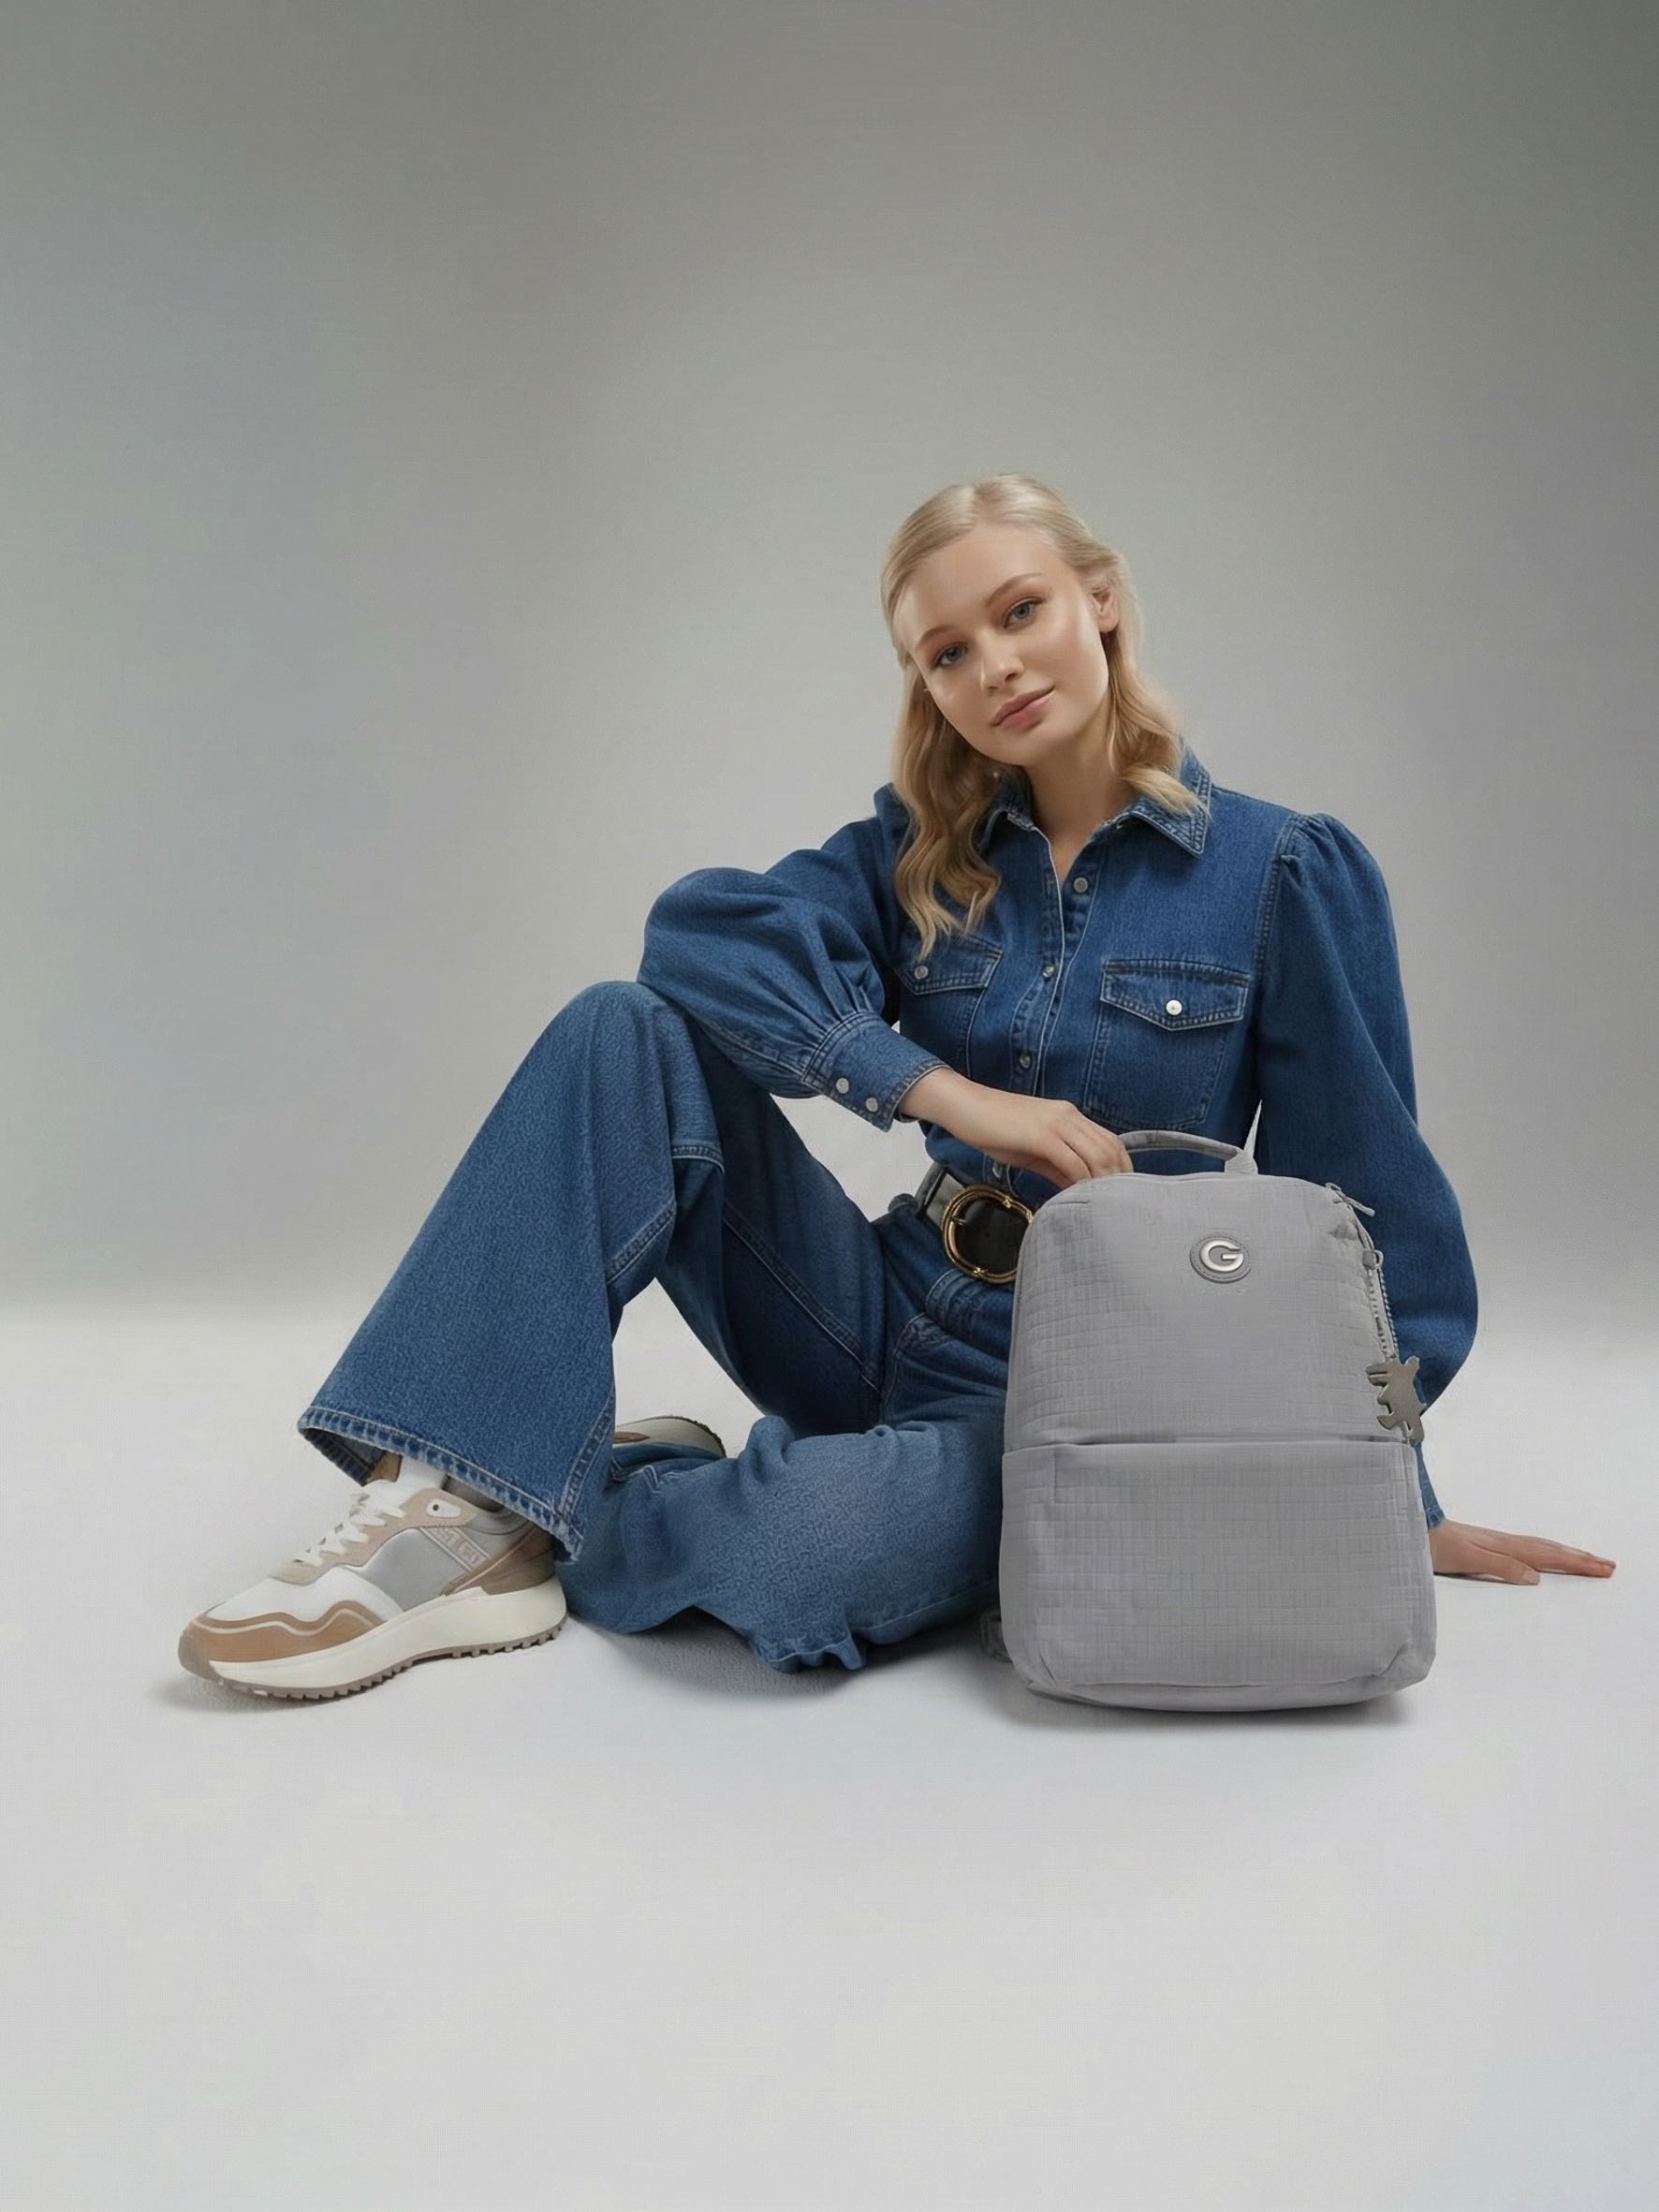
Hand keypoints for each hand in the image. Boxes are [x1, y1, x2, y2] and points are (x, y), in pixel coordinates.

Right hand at [898, 1067, 1130, 1186]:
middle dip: (1119, 1178)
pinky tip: (1080, 1195)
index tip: (1124, 1190)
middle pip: (1109, 1148)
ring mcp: (1056, 1123)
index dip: (1122, 1166)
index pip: (1110, 1140)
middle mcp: (1068, 1115)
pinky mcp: (1041, 1135)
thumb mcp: (1031, 1148)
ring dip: (1103, 1181)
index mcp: (1069, 1116)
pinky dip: (1081, 1180)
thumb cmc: (994, 1127)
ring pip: (1096, 1154)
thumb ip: (1057, 1165)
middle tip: (1121, 1203)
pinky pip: (1071, 1160)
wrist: (966, 1106)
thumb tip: (1076, 1186)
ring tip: (1105, 1203)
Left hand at [1428, 1518, 1615, 1584]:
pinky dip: (1545, 1552)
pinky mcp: (1486, 1544)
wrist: (1410, 1528)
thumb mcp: (1467, 1559)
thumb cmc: (1433, 1546)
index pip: (1548, 1556)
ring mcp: (1495, 1542)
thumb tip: (1535, 1577)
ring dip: (1566, 1553)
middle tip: (1608, 1565)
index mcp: (1504, 1547)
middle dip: (1580, 1558)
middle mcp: (1503, 1542)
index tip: (1602, 1568)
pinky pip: (1526, 1548)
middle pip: (1550, 1549)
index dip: (1576, 1563)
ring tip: (1587, 1558)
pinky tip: (1544, 1556)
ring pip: (1540, 1547)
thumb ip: (1500, 1566)